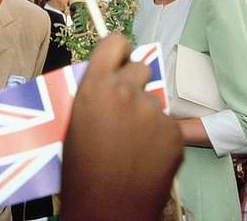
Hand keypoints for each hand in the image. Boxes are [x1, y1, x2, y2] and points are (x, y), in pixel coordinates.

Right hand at [60, 34, 183, 220]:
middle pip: (139, 67)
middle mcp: (126, 92)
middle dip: (132, 82)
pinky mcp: (173, 132)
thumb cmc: (81, 171)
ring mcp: (153, 112)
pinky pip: (166, 123)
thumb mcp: (72, 122)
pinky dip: (158, 135)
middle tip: (122, 106)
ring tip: (130, 139)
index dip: (117, 50)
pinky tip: (143, 154)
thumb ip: (91, 94)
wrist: (105, 210)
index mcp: (95, 86)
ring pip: (153, 98)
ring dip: (144, 111)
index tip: (117, 59)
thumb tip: (103, 80)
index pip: (115, 42)